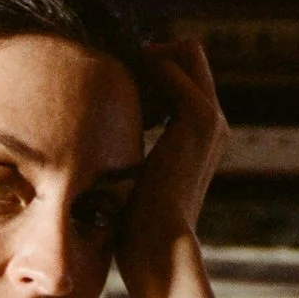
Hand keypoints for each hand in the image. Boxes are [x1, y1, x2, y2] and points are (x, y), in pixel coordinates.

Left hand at [114, 38, 225, 297]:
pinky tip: (112, 92)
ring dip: (146, 57)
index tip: (111, 84)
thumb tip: (87, 134)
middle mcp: (211, 121)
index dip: (148, 68)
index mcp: (197, 134)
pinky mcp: (199, 118)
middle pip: (187, 53)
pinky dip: (144, 68)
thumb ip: (122, 148)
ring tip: (110, 81)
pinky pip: (174, 66)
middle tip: (111, 73)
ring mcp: (209, 118)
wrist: (156, 246)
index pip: (180, 74)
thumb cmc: (133, 222)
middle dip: (149, 54)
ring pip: (185, 50)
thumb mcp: (128, 175)